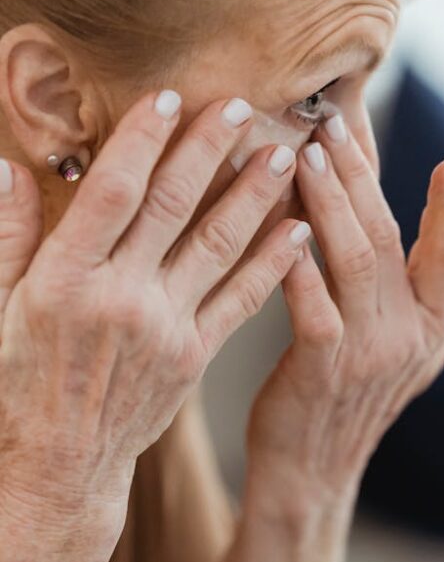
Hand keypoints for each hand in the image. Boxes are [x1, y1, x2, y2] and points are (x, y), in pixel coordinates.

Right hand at [0, 91, 310, 551]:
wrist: (61, 466)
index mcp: (65, 278)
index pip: (111, 192)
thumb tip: (8, 167)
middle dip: (210, 150)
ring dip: (253, 195)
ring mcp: (164, 328)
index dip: (142, 140)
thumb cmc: (16, 383)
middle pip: (173, 207)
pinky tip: (297, 229)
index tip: (169, 95)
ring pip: (217, 246)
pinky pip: (240, 300)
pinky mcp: (194, 356)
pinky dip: (271, 263)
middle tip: (245, 104)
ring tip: (284, 153)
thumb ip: (3, 237)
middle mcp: (120, 297)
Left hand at [245, 112, 443, 508]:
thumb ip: (430, 283)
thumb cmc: (348, 397)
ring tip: (306, 153)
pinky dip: (297, 257)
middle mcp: (411, 339)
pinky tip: (278, 219)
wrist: (310, 472)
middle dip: (362, 178)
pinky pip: (312, 301)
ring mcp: (370, 355)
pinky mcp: (321, 368)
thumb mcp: (404, 345)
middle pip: (391, 240)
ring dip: (330, 201)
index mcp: (434, 327)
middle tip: (333, 125)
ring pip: (355, 259)